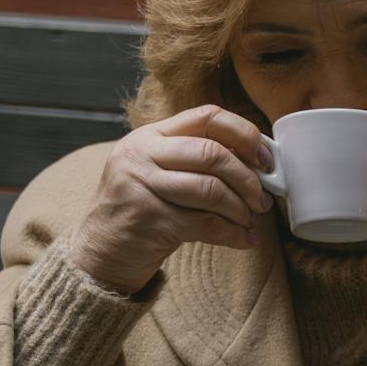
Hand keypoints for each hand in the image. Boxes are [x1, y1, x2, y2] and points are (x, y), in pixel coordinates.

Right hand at [69, 104, 272, 294]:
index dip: (245, 134)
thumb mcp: (162, 171)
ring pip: (212, 190)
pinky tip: (244, 239)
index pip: (207, 116)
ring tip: (250, 220)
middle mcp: (142, 154)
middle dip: (248, 179)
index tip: (265, 158)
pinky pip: (206, 223)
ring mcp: (142, 185)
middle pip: (213, 153)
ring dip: (241, 209)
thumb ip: (199, 159)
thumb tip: (260, 162)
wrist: (101, 249)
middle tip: (263, 199)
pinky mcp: (149, 219)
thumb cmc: (144, 207)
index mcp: (150, 135)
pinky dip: (233, 233)